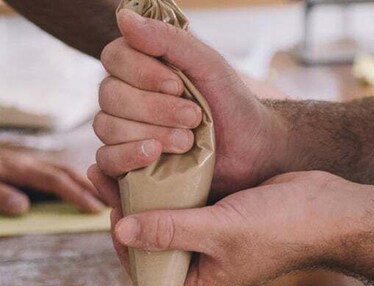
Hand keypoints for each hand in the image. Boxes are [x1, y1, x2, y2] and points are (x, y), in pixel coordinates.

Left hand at [0, 148, 103, 216]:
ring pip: (60, 168)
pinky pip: (51, 169)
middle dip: (89, 186)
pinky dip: (67, 177)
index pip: (56, 181)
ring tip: (96, 193)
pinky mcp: (19, 162)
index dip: (78, 194)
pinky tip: (70, 184)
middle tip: (110, 199)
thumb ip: (1, 194)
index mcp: (19, 167)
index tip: (96, 208)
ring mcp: (23, 160)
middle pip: (66, 171)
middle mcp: (26, 161)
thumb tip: (23, 207)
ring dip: (80, 180)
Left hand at [87, 167, 373, 285]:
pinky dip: (174, 182)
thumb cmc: (282, 229)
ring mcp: (216, 235)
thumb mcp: (220, 231)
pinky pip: (190, 198)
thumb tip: (123, 230)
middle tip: (109, 174)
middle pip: (155, 239)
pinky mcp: (226, 210)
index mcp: (202, 280)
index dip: (124, 241)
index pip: (148, 270)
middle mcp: (205, 261)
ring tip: (126, 162)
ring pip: (170, 215)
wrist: (329, 210)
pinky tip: (159, 158)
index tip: (112, 208)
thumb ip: (171, 231)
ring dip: (150, 192)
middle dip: (132, 210)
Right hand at [94, 9, 287, 195]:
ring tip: (188, 141)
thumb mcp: (208, 66)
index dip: (142, 73)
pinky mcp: (130, 165)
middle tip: (194, 117)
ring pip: (108, 127)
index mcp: (140, 68)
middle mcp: (126, 97)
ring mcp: (125, 132)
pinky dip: (126, 157)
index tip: (178, 85)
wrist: (251, 148)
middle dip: (155, 108)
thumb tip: (124, 17)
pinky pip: (107, 161)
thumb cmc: (230, 103)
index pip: (114, 59)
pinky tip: (153, 155)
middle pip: (111, 96)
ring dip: (151, 133)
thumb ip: (170, 40)